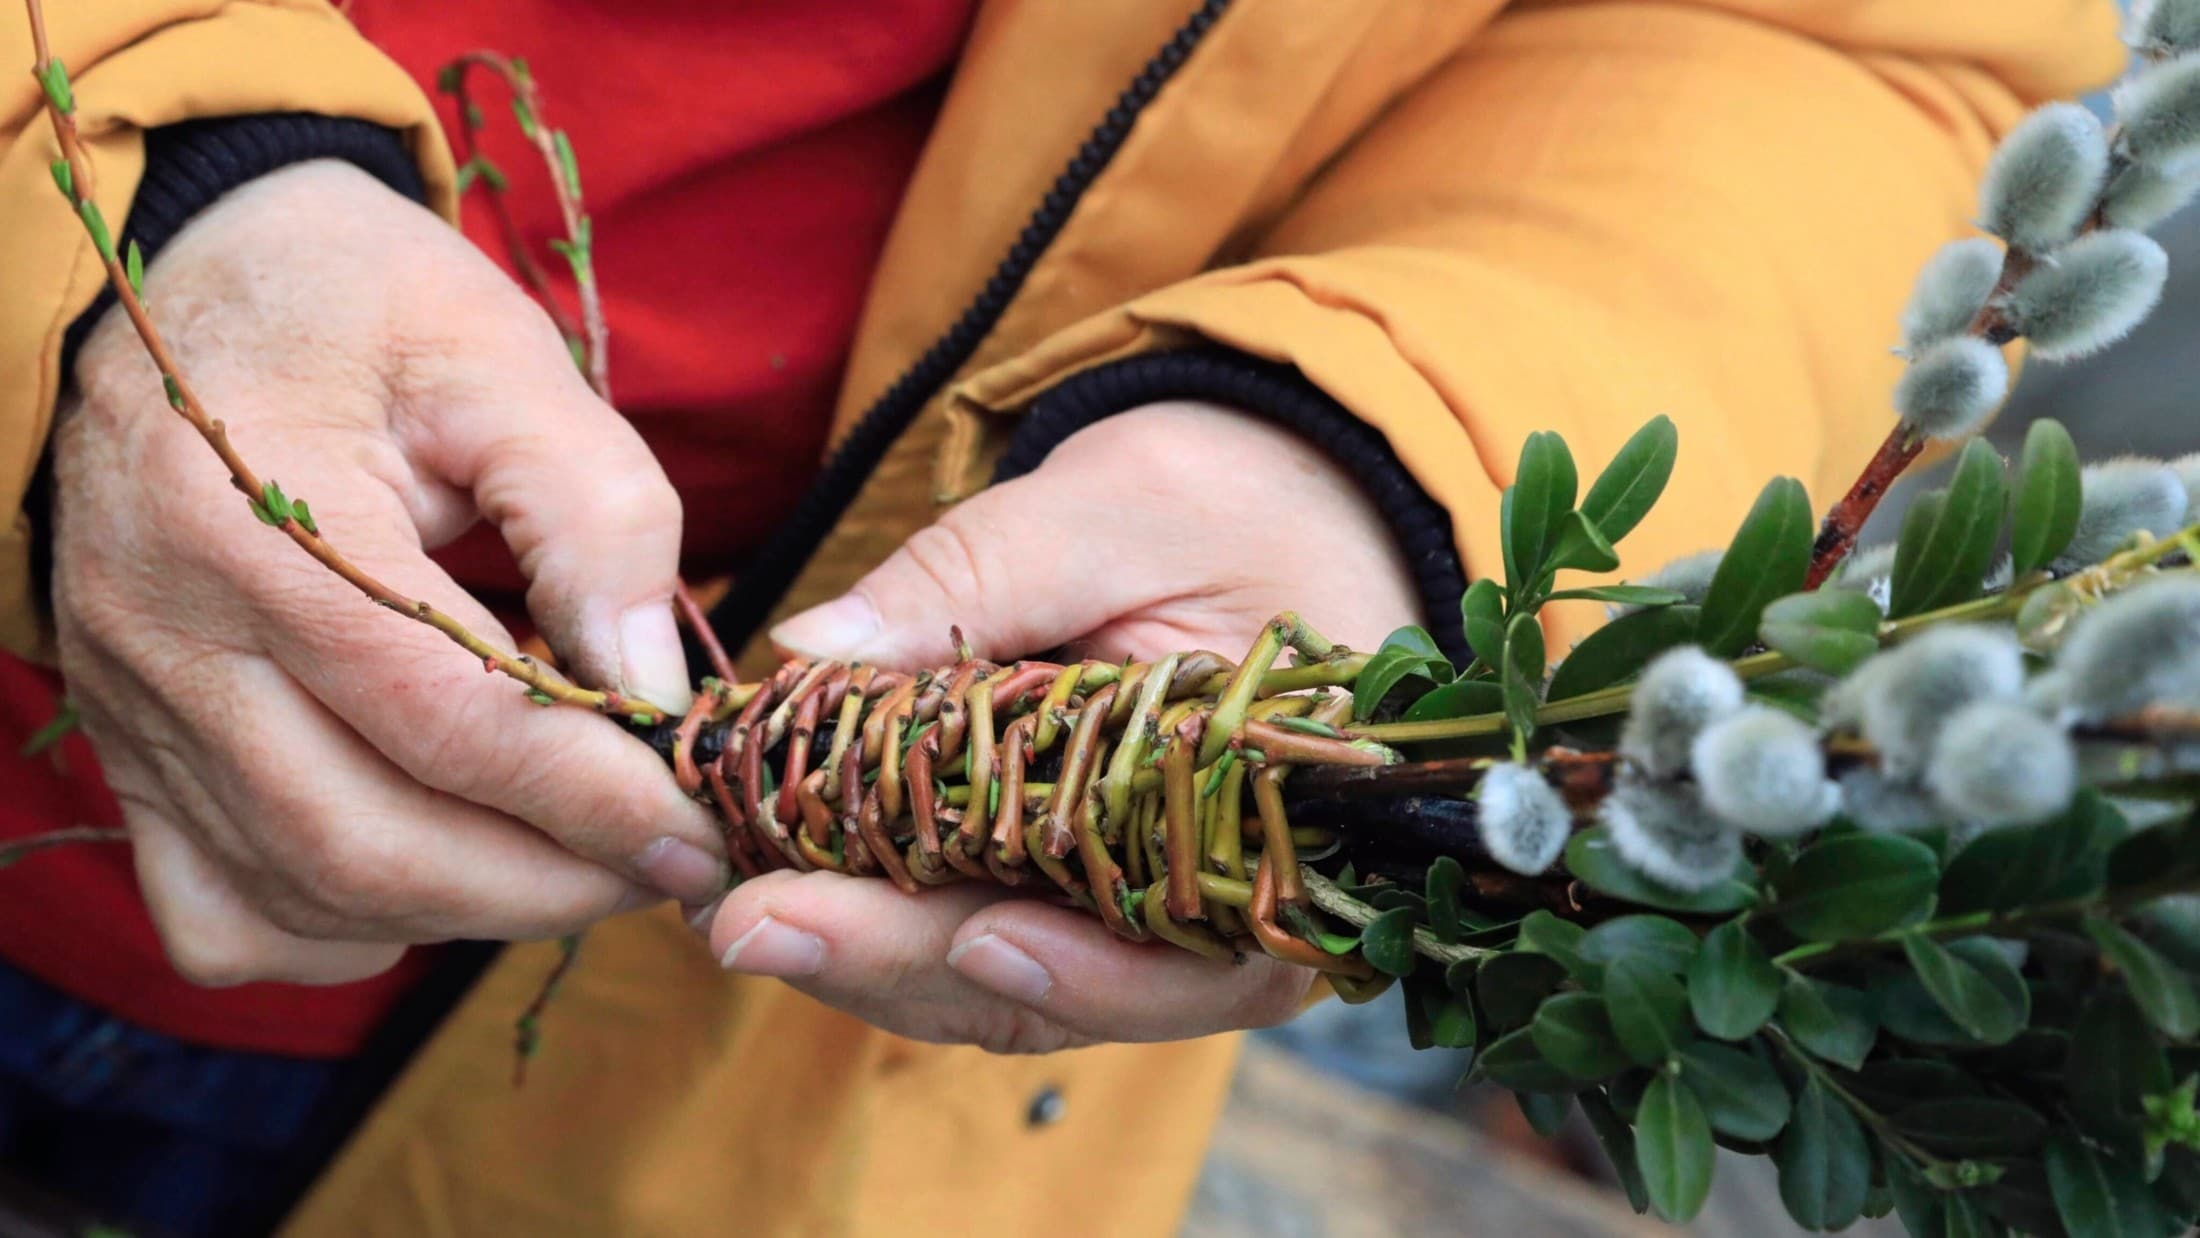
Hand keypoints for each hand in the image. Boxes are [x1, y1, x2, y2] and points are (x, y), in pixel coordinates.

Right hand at [52, 161, 724, 985]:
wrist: (192, 282)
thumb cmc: (358, 305)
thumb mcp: (497, 354)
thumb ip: (595, 513)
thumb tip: (649, 690)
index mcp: (246, 517)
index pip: (437, 714)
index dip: (585, 794)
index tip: (702, 825)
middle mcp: (162, 635)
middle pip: (365, 842)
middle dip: (547, 883)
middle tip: (670, 863)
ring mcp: (131, 708)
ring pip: (305, 895)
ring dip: (473, 912)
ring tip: (590, 863)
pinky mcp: (130, 752)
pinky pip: (226, 915)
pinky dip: (348, 930)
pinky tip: (441, 867)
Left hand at [701, 402, 1421, 1051]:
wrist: (1262, 494)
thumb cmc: (1228, 499)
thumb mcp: (1115, 512)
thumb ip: (984, 575)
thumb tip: (816, 648)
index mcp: (1268, 821)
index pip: (1190, 957)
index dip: (1087, 975)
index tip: (973, 944)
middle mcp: (1204, 891)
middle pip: (1061, 987)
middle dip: (904, 965)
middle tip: (753, 924)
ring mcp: (1117, 892)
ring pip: (994, 982)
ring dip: (867, 959)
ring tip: (736, 911)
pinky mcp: (1049, 871)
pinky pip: (964, 926)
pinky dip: (873, 916)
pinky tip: (775, 879)